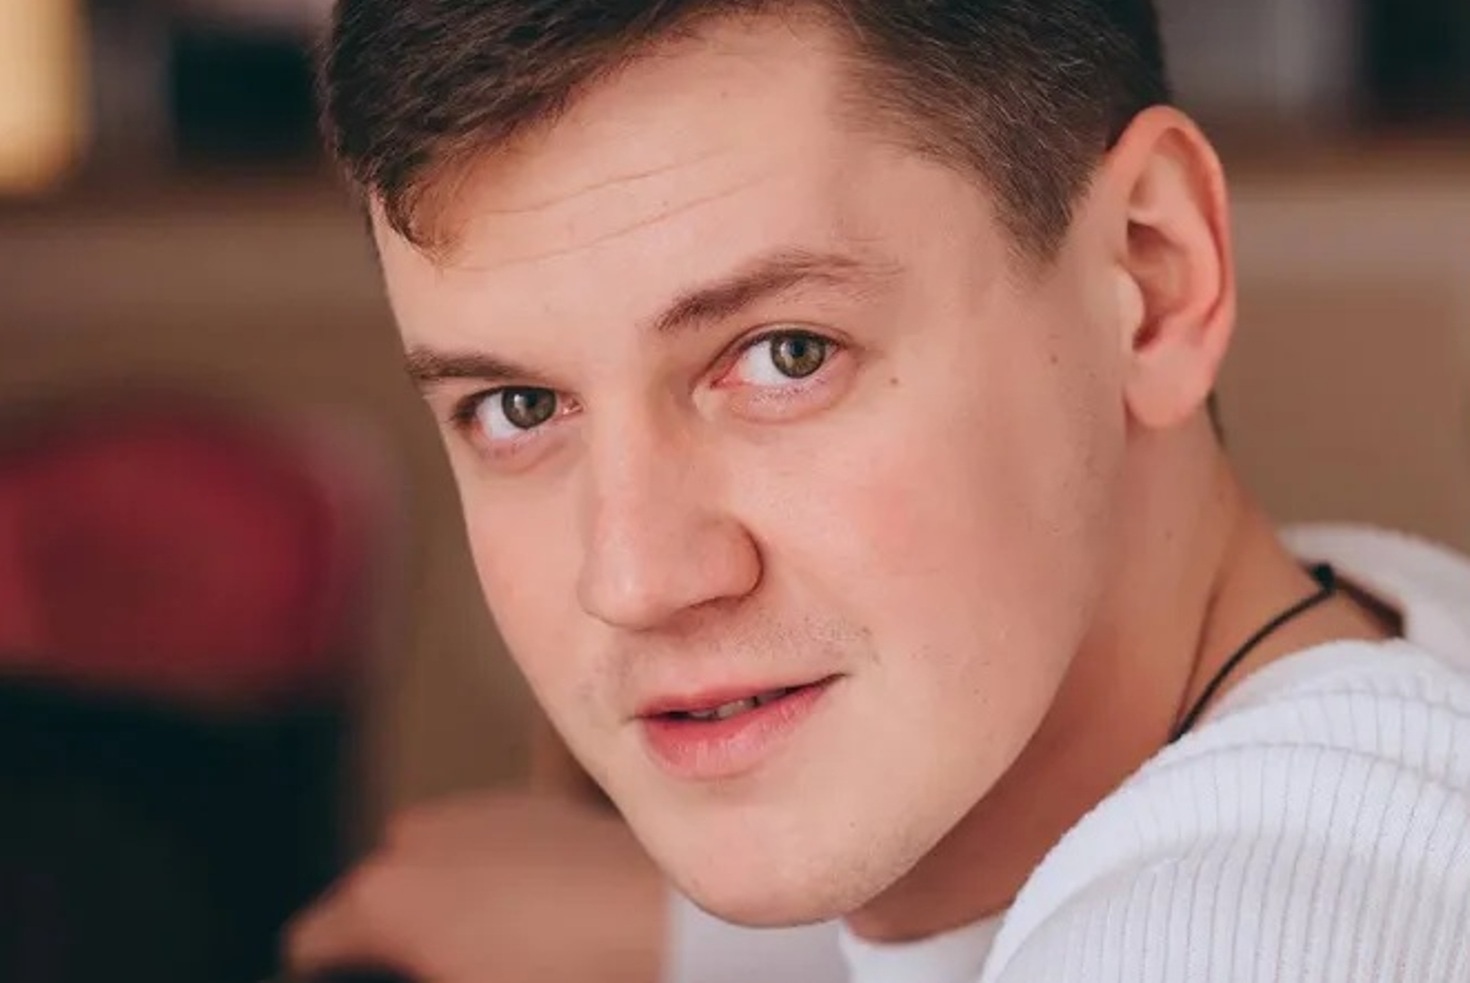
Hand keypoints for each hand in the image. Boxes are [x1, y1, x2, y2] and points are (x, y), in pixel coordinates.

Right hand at [285, 791, 665, 982]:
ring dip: (438, 893)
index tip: (334, 975)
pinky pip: (485, 842)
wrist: (656, 925)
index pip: (313, 940)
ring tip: (479, 942)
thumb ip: (413, 968)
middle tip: (422, 963)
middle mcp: (416, 842)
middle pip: (374, 893)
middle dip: (388, 929)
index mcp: (383, 900)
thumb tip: (413, 957)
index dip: (319, 968)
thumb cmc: (558, 975)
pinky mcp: (531, 806)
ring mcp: (475, 815)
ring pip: (429, 859)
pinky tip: (528, 911)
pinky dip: (489, 871)